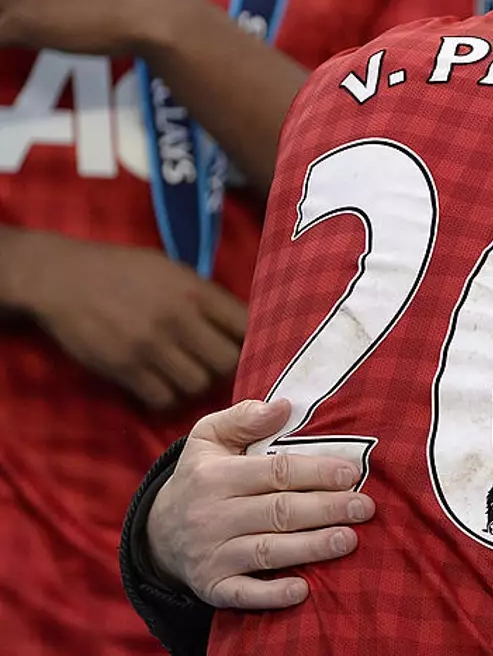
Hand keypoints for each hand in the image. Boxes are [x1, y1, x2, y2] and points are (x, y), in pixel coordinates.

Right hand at [13, 231, 246, 410]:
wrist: (62, 278)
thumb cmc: (122, 270)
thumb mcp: (173, 270)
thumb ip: (205, 296)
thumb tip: (240, 324)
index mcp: (196, 291)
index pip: (247, 326)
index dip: (254, 341)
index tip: (250, 347)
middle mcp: (179, 319)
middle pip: (227, 362)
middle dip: (227, 368)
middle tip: (216, 366)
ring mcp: (151, 346)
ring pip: (198, 385)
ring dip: (197, 386)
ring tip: (188, 376)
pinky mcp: (124, 369)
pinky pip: (162, 399)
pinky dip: (168, 399)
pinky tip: (164, 386)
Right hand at [148, 399, 375, 608]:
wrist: (159, 531)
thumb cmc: (202, 475)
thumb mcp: (208, 437)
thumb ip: (244, 417)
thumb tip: (282, 406)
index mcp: (214, 476)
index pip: (274, 472)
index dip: (315, 472)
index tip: (352, 473)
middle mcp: (211, 516)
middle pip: (278, 512)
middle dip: (326, 509)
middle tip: (365, 508)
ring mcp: (210, 555)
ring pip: (267, 551)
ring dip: (311, 548)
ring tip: (349, 540)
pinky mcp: (212, 587)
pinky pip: (243, 595)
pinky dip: (272, 595)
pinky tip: (304, 590)